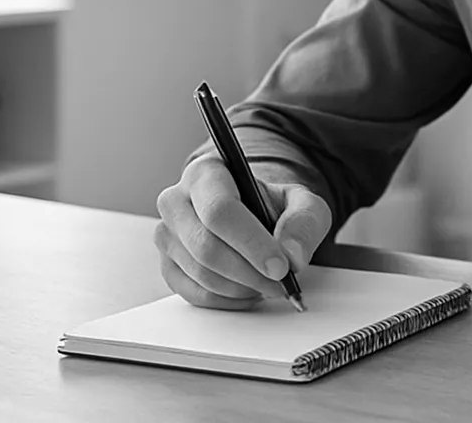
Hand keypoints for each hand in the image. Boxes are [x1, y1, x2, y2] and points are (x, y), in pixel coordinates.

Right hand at [154, 155, 331, 309]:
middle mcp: (176, 201)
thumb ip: (304, 222)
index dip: (252, 243)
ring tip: (269, 283)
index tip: (281, 266)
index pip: (220, 210)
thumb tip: (292, 256)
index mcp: (206, 172)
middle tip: (281, 282)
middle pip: (206, 246)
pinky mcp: (167, 266)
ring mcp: (167, 236)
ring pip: (200, 273)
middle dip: (249, 272)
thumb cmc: (272, 205)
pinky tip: (249, 290)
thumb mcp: (302, 202)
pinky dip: (227, 299)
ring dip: (242, 287)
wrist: (253, 215)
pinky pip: (194, 293)